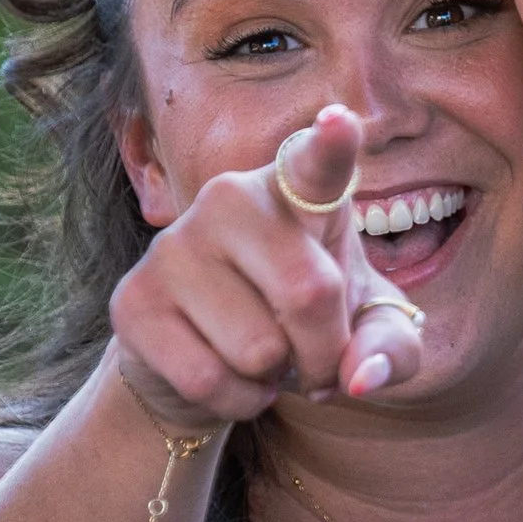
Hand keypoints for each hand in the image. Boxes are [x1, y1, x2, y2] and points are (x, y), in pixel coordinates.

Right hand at [112, 105, 425, 429]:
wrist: (207, 362)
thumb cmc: (302, 325)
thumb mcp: (363, 332)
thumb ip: (389, 349)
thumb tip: (362, 379)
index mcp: (295, 189)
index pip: (317, 162)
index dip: (331, 144)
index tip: (340, 121)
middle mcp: (230, 198)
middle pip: (308, 292)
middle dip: (326, 352)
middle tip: (317, 360)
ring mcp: (173, 244)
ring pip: (257, 348)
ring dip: (275, 377)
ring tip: (264, 357)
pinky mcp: (133, 299)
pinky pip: (208, 378)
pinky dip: (236, 400)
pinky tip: (232, 379)